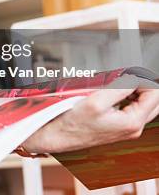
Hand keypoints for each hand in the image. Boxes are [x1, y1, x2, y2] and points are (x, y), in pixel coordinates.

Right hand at [22, 76, 158, 153]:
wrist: (59, 135)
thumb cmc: (73, 123)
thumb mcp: (96, 101)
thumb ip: (120, 87)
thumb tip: (135, 78)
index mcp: (132, 122)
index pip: (154, 95)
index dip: (143, 80)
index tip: (129, 74)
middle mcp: (133, 128)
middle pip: (153, 101)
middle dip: (143, 86)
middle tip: (126, 78)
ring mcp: (127, 129)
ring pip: (145, 106)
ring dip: (136, 92)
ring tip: (119, 84)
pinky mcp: (118, 127)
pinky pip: (133, 110)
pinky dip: (129, 99)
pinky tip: (114, 94)